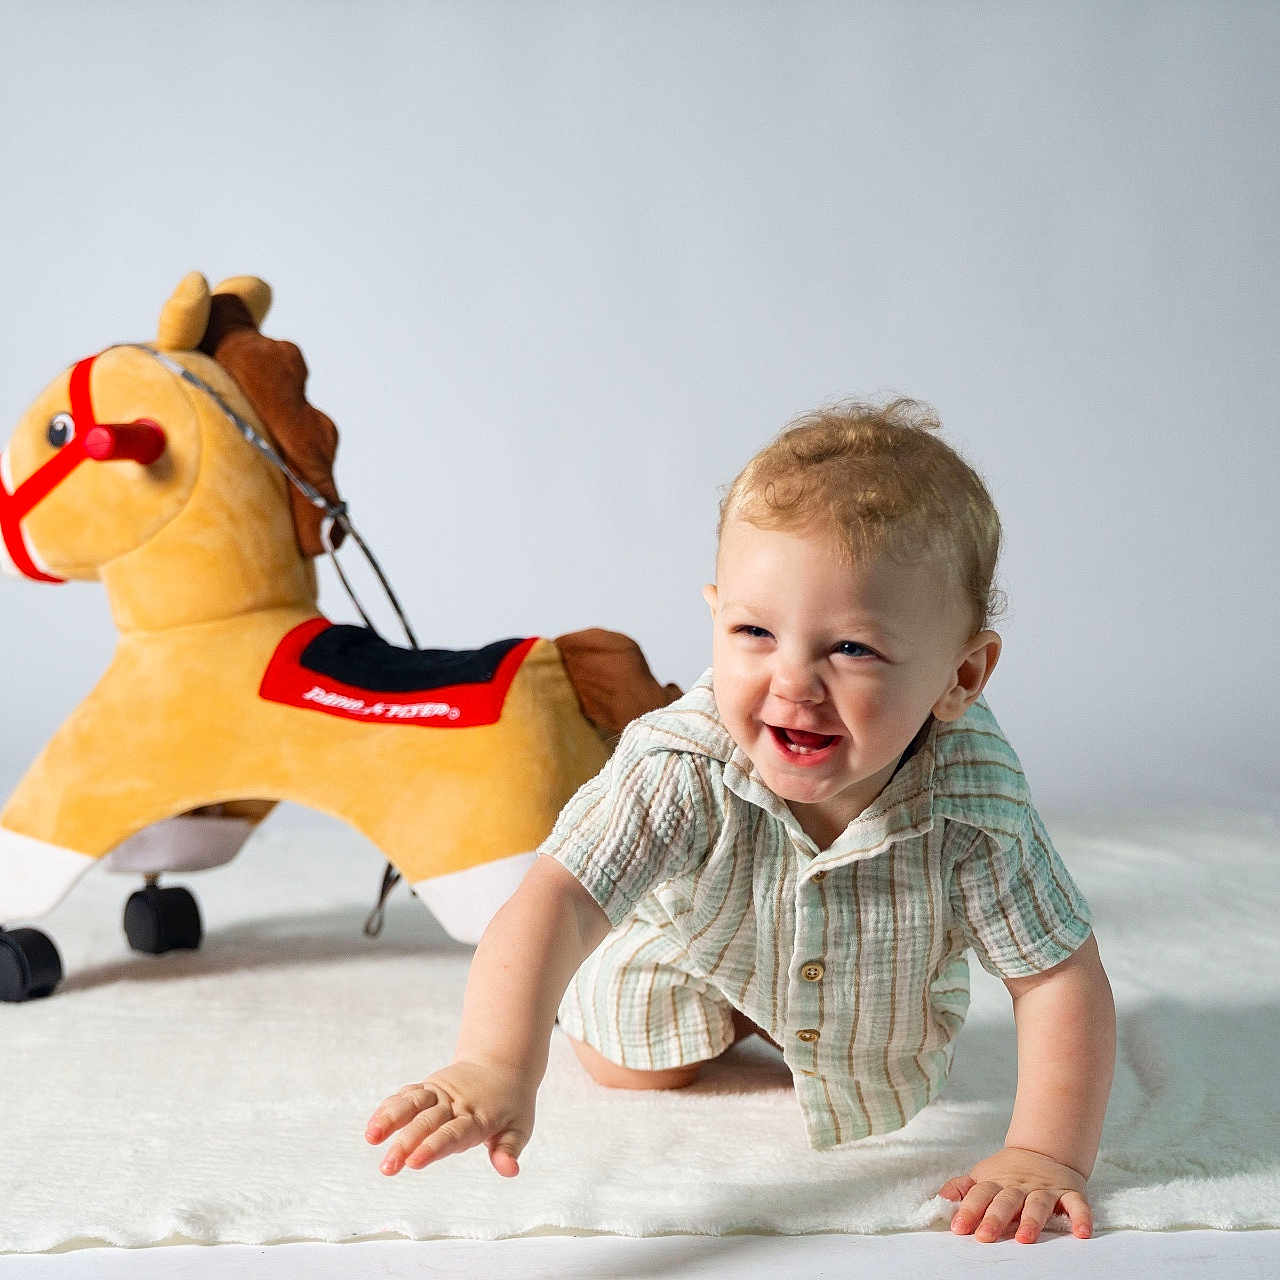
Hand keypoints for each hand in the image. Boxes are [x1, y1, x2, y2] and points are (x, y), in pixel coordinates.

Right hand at [364, 1059, 536, 1177]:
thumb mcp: (520, 1127)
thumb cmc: (511, 1104)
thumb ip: (509, 1149)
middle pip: (427, 1122)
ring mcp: (439, 1093)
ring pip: (411, 1103)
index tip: (414, 1162)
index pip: (452, 1133)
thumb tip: (510, 1171)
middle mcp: (454, 1103)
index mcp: (476, 1117)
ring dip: (390, 1119)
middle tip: (387, 1167)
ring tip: (371, 1137)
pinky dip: (389, 1108)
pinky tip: (373, 1127)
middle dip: (405, 1143)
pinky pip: (407, 1096)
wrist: (501, 1064)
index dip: (434, 1147)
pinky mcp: (428, 1088)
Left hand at [938, 1146, 1091, 1243]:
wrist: (1043, 1150)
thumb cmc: (1008, 1173)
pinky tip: (1082, 1234)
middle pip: (1006, 1201)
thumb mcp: (982, 1176)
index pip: (980, 1195)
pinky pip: (1077, 1205)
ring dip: (1031, 1221)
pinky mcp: (1070, 1193)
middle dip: (994, 1218)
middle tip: (985, 1237)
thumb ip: (962, 1189)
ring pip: (1038, 1204)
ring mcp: (1045, 1189)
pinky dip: (1081, 1218)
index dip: (968, 1210)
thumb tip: (941, 1200)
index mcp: (997, 1183)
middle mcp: (1020, 1186)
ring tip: (1024, 1238)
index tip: (958, 1228)